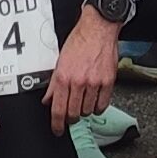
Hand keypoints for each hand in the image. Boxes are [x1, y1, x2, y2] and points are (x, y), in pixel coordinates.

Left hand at [48, 9, 121, 129]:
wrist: (98, 28)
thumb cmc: (80, 41)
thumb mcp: (60, 61)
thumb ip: (54, 83)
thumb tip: (48, 100)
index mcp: (64, 77)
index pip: (58, 109)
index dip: (57, 124)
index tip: (57, 129)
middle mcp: (78, 81)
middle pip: (73, 114)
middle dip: (70, 118)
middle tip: (70, 114)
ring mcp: (94, 83)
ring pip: (87, 111)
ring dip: (83, 110)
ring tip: (83, 100)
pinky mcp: (108, 82)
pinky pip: (102, 105)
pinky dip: (97, 106)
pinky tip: (94, 100)